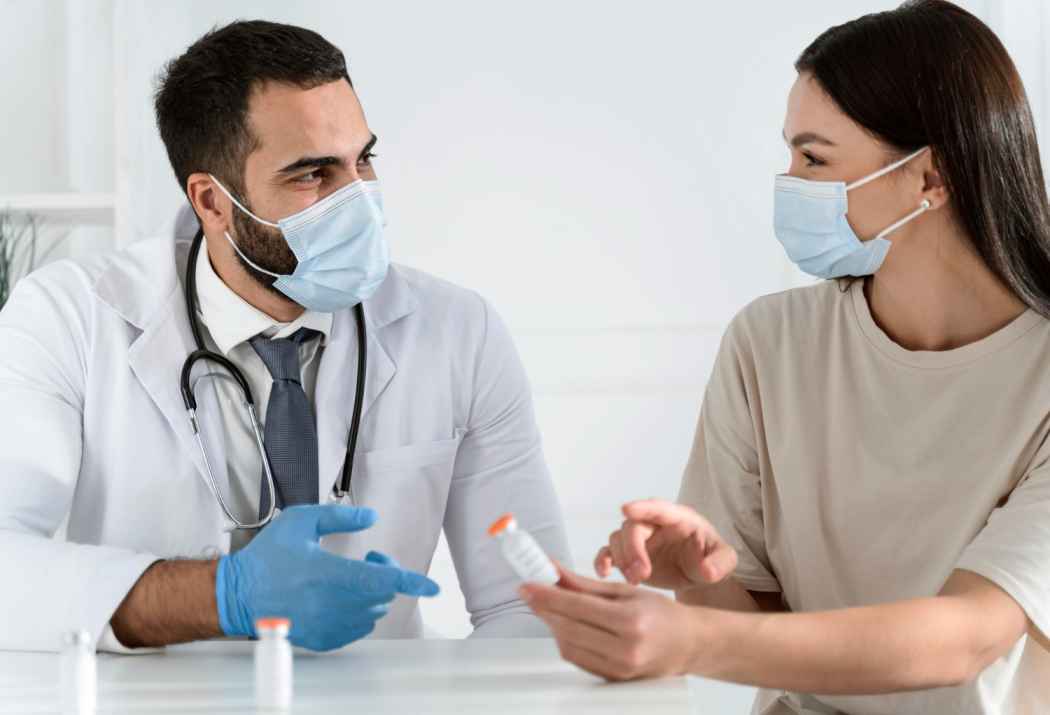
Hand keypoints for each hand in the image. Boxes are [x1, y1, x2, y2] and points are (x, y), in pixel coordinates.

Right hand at [216, 505, 439, 650]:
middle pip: (381, 596)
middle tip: (369, 560)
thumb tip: (371, 517)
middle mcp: (330, 603)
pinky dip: (359, 613)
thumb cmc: (266, 558)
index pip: (382, 580)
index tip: (432, 587)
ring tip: (351, 578)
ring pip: (372, 613)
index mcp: (328, 574)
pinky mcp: (321, 639)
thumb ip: (339, 517)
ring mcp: (326, 625)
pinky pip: (356, 628)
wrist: (237, 594)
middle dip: (385, 576)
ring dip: (372, 594)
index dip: (411, 582)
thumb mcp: (300, 521)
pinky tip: (341, 598)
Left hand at [520, 564, 703, 680]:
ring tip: (548, 607)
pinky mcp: (612, 680)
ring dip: (552, 625)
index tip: (527, 585)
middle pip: (568, 628)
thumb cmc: (661, 614)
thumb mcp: (625, 590)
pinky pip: (577, 660)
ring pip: (568, 647)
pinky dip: (565, 641)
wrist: (688, 645)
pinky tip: (564, 626)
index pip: (577, 606)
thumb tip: (553, 571)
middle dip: (544, 609)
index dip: (547, 595)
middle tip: (530, 593)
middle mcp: (625, 648)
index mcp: (630, 620)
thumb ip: (585, 584)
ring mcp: (619, 669)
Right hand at [594, 499, 736, 589]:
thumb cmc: (710, 557)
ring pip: (617, 538)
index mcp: (677, 518)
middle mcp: (653, 524)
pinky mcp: (627, 556)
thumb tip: (707, 570)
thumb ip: (720, 562)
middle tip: (641, 573)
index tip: (626, 509)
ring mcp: (638, 540)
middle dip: (633, 548)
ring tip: (635, 580)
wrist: (698, 572)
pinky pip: (607, 553)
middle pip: (633, 527)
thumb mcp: (725, 559)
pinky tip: (603, 573)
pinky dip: (601, 560)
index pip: (658, 508)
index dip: (642, 507)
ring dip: (621, 558)